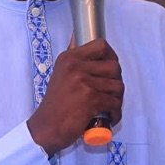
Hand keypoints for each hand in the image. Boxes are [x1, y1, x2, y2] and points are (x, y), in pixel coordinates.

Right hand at [27, 39, 123, 155]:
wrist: (46, 127)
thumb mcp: (60, 74)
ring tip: (109, 106)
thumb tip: (77, 36)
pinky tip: (109, 116)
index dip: (111, 56)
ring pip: (117, 86)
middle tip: (111, 92)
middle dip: (117, 82)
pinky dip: (116, 112)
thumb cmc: (56, 104)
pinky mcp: (90, 99)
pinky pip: (115, 103)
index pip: (101, 45)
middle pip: (114, 67)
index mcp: (69, 58)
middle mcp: (76, 67)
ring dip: (117, 99)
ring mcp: (83, 82)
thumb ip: (73, 59)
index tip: (110, 69)